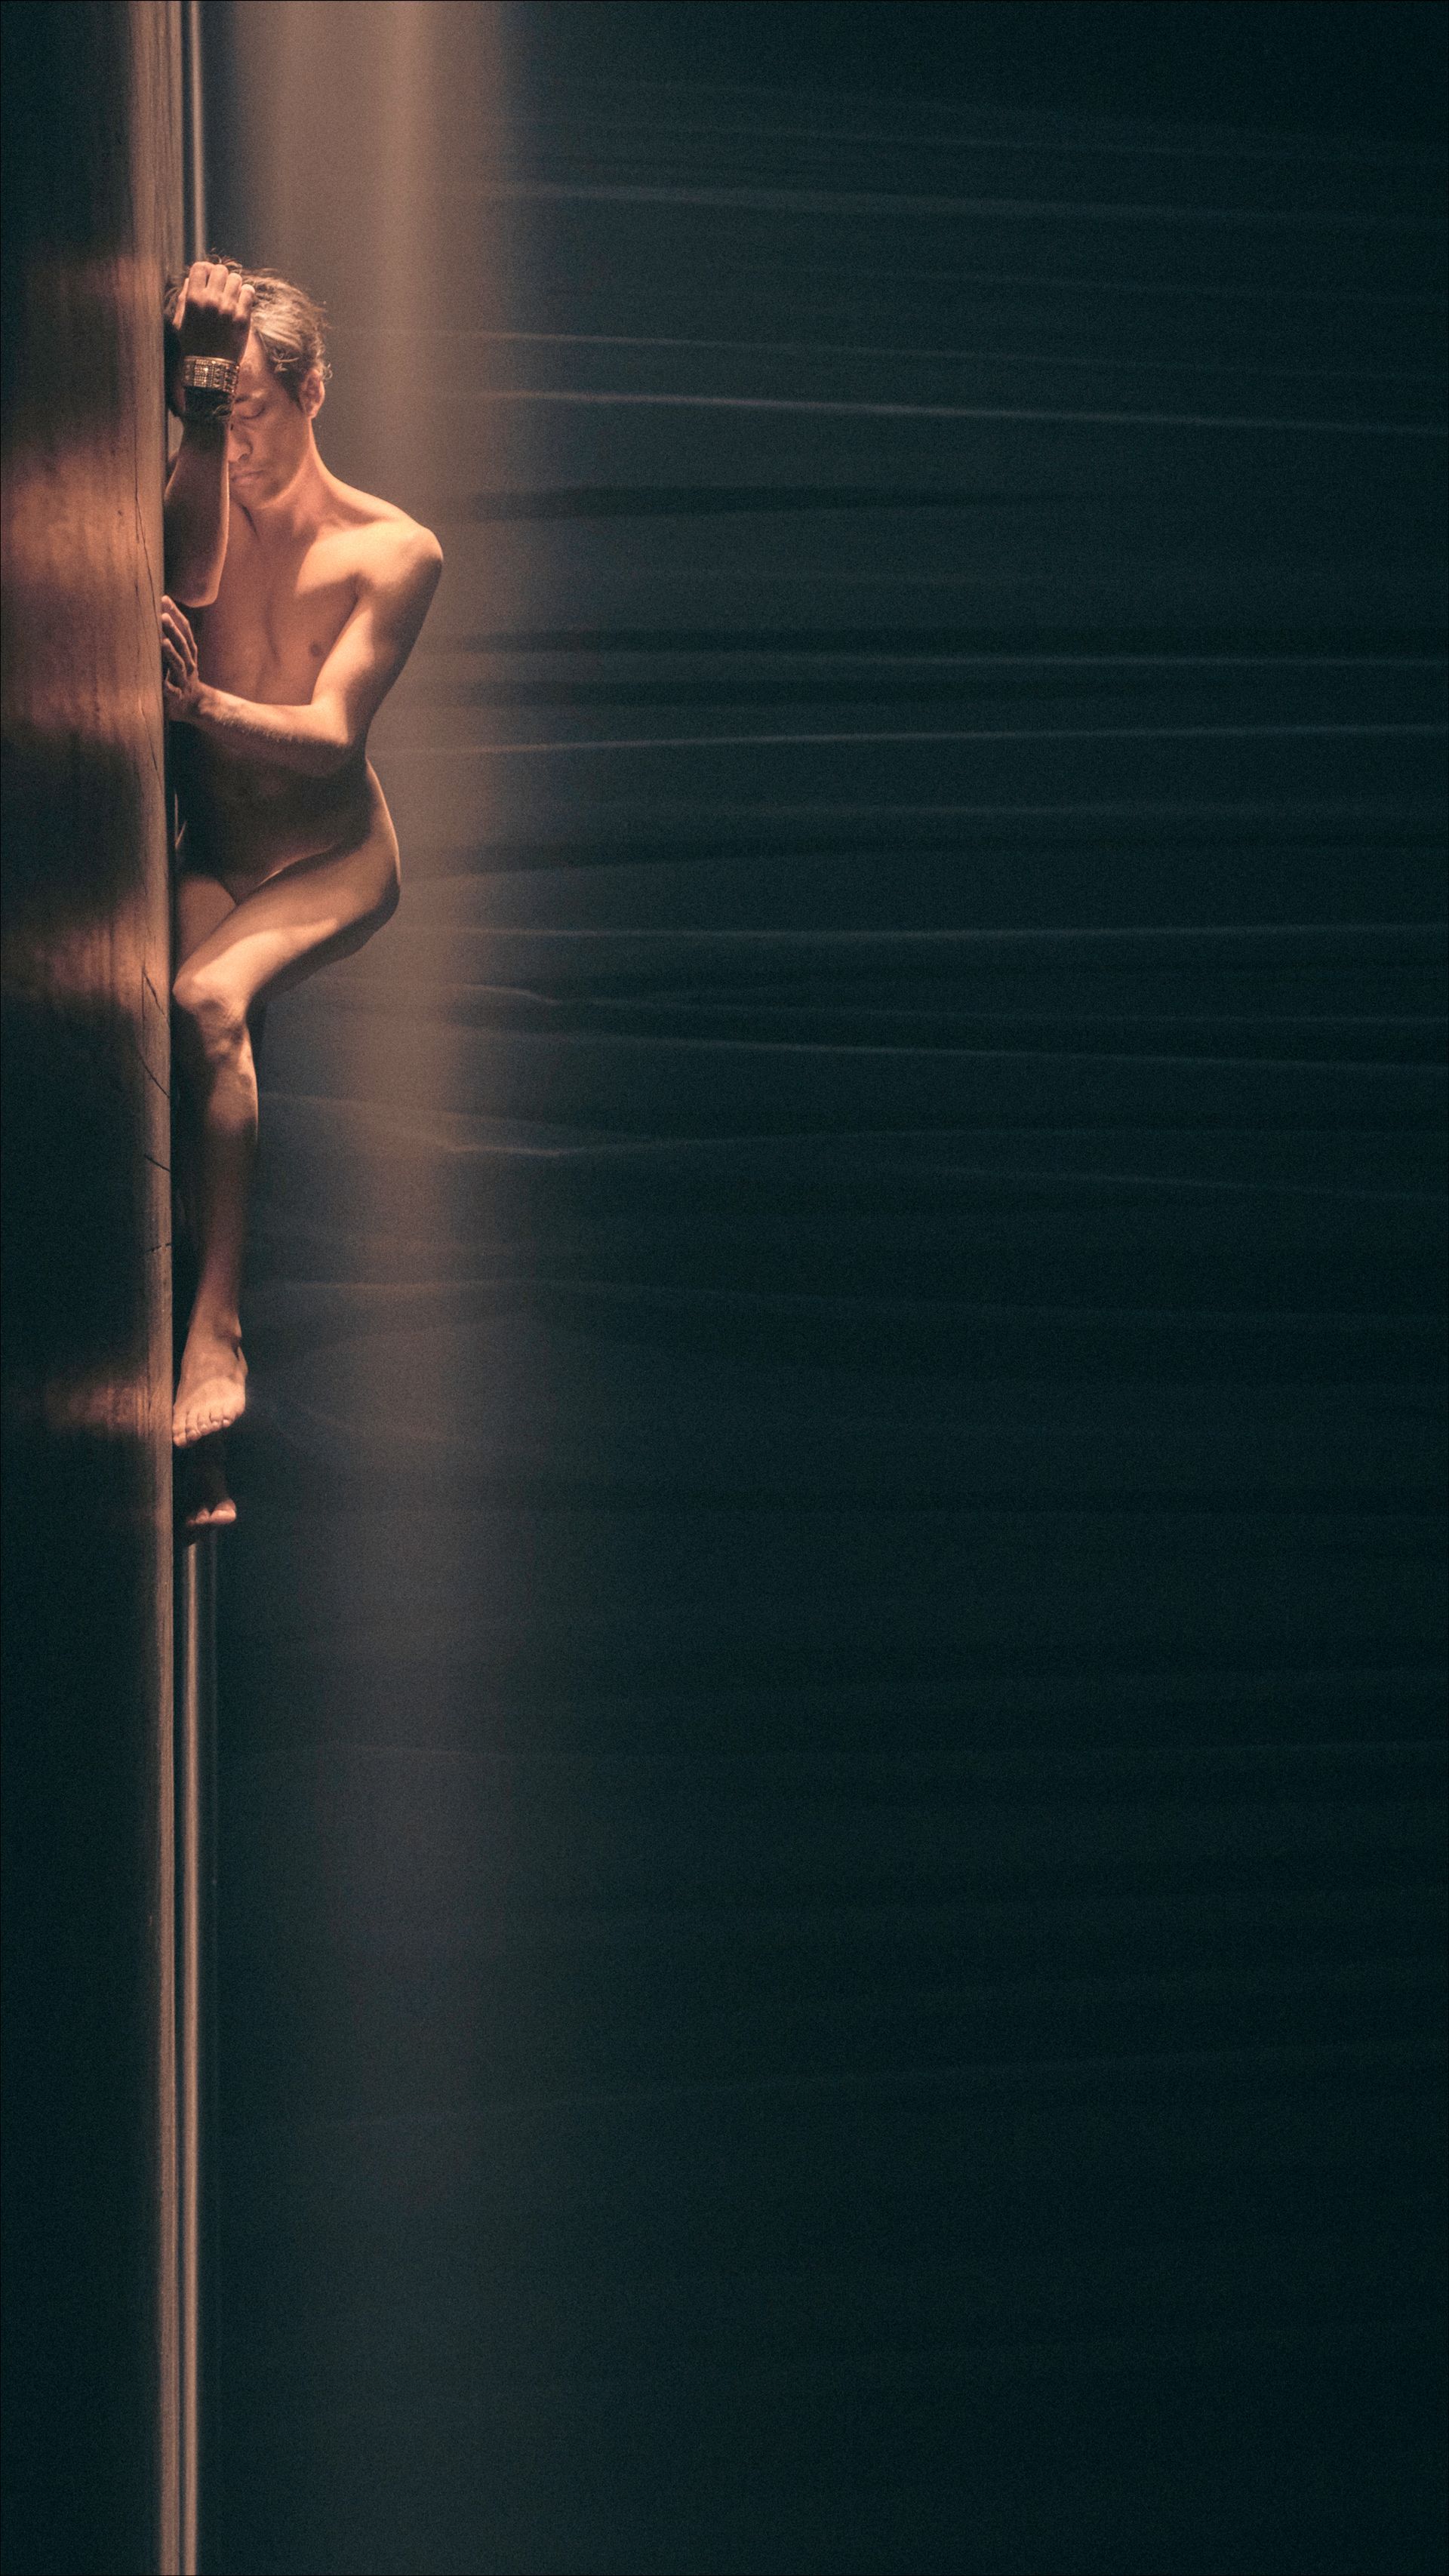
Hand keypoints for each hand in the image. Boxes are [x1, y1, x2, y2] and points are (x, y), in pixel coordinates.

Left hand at [161, 596, 201, 719]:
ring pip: (179, 665)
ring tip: (163, 641)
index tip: (165, 599)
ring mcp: (183, 681)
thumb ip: (172, 640)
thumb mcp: (181, 657)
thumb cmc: (183, 677)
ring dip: (171, 653)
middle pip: (182, 645)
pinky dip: (167, 687)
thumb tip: (158, 615)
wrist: (196, 706)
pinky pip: (172, 691)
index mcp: (189, 654)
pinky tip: (161, 682)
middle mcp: (189, 665)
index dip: (176, 615)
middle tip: (163, 615)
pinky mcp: (177, 697)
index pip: (184, 631)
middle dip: (173, 630)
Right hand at [173, 260, 253, 366]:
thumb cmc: (193, 345)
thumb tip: (189, 280)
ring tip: (232, 294)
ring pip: (236, 278)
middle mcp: (211, 300)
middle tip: (221, 286)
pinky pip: (248, 292)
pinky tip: (242, 300)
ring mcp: (228, 308)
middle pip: (220, 269)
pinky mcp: (243, 317)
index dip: (205, 269)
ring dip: (234, 284)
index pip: (200, 267)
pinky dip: (246, 293)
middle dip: (220, 276)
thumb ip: (183, 298)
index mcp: (193, 299)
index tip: (208, 276)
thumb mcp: (179, 321)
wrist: (211, 368)